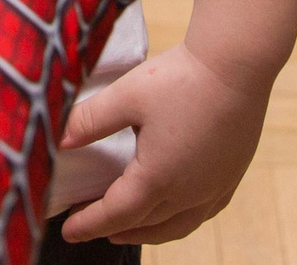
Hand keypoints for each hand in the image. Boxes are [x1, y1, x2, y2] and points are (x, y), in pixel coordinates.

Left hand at [56, 43, 271, 245]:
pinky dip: (180, 219)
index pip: (117, 214)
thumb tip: (58, 140)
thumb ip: (89, 121)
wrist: (238, 64)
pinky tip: (175, 210)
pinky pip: (203, 212)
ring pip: (178, 225)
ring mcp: (215, 187)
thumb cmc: (182, 78)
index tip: (68, 231)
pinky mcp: (232, 175)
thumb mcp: (126, 96)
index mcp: (159, 178)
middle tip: (89, 226)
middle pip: (146, 223)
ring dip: (148, 230)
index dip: (89, 224)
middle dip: (115, 228)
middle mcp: (190, 192)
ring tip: (127, 229)